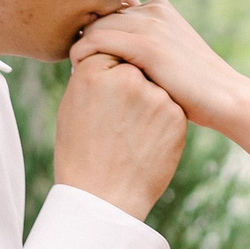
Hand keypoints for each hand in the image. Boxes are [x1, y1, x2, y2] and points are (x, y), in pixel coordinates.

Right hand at [53, 53, 185, 218]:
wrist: (103, 198)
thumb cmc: (81, 152)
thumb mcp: (73, 105)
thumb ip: (92, 73)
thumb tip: (109, 52)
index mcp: (94, 72)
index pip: (107, 50)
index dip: (106, 74)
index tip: (103, 98)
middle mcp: (127, 78)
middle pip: (134, 64)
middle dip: (129, 83)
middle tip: (117, 117)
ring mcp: (155, 96)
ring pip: (154, 84)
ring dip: (146, 101)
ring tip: (128, 133)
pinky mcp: (176, 115)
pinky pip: (170, 105)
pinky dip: (160, 120)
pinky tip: (144, 141)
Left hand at [70, 0, 247, 130]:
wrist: (226, 99)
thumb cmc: (195, 85)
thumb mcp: (169, 52)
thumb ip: (145, 36)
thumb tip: (122, 18)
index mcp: (159, 8)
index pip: (109, 12)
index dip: (97, 35)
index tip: (91, 60)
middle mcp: (154, 9)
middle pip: (98, 18)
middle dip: (86, 41)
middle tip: (81, 69)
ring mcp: (151, 25)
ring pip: (93, 27)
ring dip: (81, 50)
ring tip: (81, 74)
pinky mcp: (146, 45)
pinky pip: (95, 41)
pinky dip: (81, 56)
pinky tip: (82, 75)